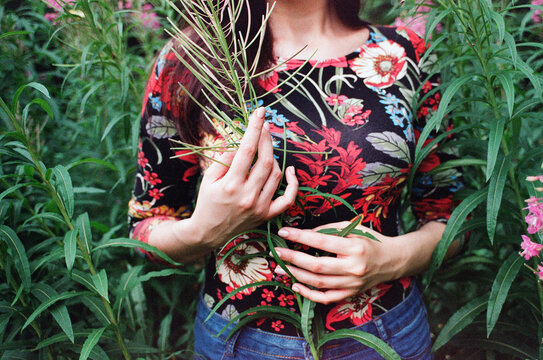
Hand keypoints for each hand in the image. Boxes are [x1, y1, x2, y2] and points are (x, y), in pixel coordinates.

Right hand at [188, 107, 298, 249]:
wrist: (208, 233)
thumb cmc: (207, 202)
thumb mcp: (208, 179)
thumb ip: (224, 159)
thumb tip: (240, 142)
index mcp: (231, 184)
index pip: (246, 150)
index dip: (254, 128)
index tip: (259, 112)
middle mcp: (248, 196)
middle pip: (266, 160)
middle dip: (267, 138)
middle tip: (265, 126)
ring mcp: (260, 207)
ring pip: (276, 175)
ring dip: (274, 157)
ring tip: (265, 149)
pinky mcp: (267, 215)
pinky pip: (287, 199)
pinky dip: (293, 184)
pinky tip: (290, 169)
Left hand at [273, 222, 405, 303]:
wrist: (393, 261)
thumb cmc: (371, 241)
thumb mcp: (353, 228)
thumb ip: (329, 230)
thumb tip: (304, 233)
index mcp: (355, 247)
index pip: (322, 241)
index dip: (300, 236)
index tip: (284, 232)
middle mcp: (353, 267)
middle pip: (317, 266)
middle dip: (293, 258)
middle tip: (277, 252)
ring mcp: (352, 283)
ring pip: (318, 283)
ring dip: (296, 275)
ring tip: (281, 268)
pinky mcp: (351, 294)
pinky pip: (326, 298)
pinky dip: (309, 294)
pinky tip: (296, 286)